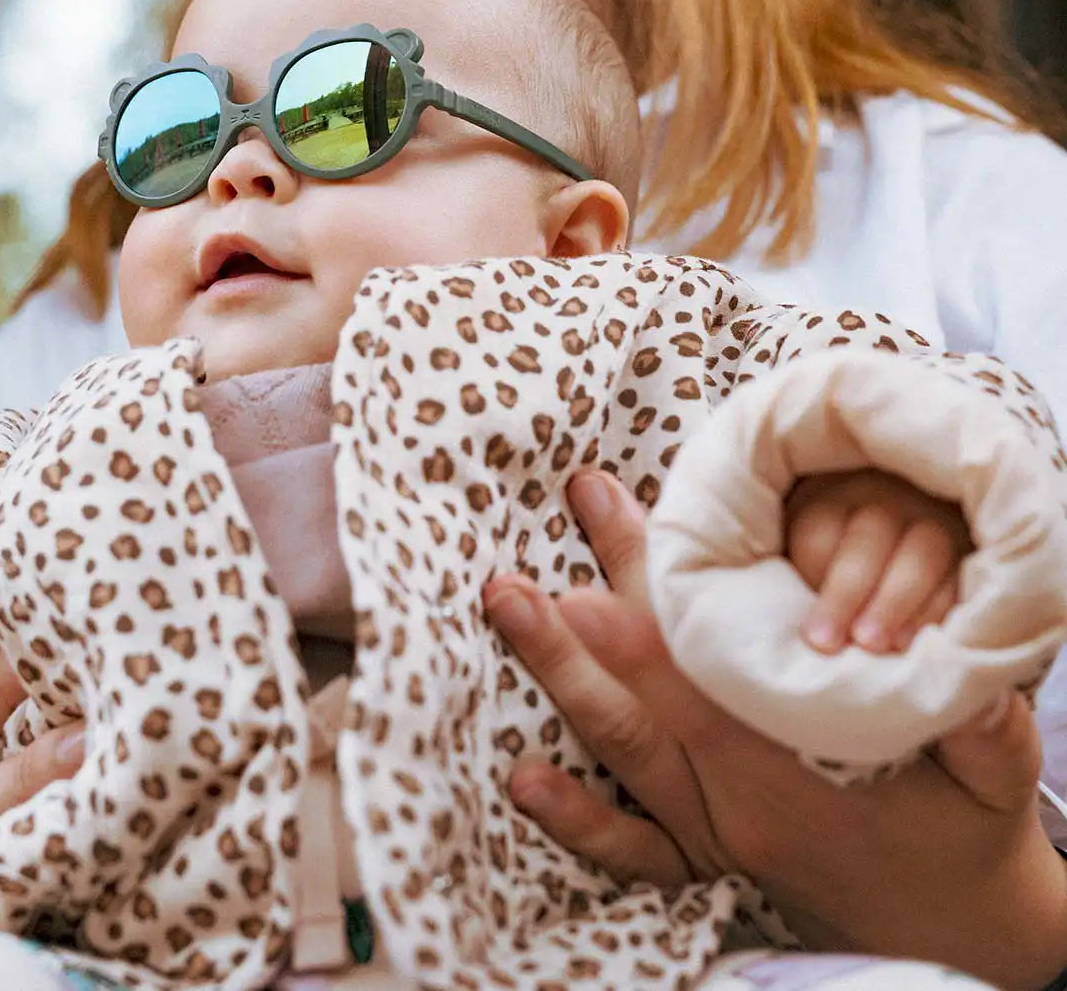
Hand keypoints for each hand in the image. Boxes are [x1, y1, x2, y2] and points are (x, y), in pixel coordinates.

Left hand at [483, 471, 1066, 990]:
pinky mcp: (704, 863)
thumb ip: (985, 731)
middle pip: (642, 709)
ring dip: (559, 684)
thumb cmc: (966, 836)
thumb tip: (975, 678)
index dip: (651, 628)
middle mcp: (739, 808)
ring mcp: (713, 838)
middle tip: (511, 588)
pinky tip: (524, 781)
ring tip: (508, 622)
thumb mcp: (994, 779)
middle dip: (573, 641)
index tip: (594, 574)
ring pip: (622, 756)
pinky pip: (631, 849)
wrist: (952, 929)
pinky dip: (576, 819)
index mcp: (798, 778)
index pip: (708, 686)